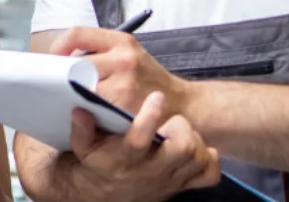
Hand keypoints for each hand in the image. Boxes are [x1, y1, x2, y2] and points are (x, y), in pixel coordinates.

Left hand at [51, 27, 189, 115]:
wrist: (183, 104)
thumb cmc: (148, 80)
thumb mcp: (130, 54)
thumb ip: (101, 52)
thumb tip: (62, 61)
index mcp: (122, 41)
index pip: (77, 34)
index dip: (59, 47)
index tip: (52, 59)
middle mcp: (124, 60)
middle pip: (76, 65)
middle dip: (65, 77)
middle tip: (58, 85)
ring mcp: (125, 85)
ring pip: (82, 89)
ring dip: (74, 96)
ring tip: (74, 100)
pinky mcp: (125, 109)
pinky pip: (94, 109)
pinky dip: (87, 112)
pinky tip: (88, 113)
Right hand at [66, 92, 220, 201]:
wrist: (107, 194)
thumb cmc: (99, 163)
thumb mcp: (83, 147)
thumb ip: (81, 128)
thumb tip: (80, 109)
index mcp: (125, 158)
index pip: (140, 140)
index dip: (150, 117)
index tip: (156, 96)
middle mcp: (150, 170)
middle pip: (183, 149)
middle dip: (182, 127)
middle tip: (172, 120)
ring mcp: (170, 180)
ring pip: (197, 158)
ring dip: (195, 140)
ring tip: (181, 131)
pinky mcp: (182, 185)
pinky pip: (209, 175)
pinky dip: (209, 159)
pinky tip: (197, 149)